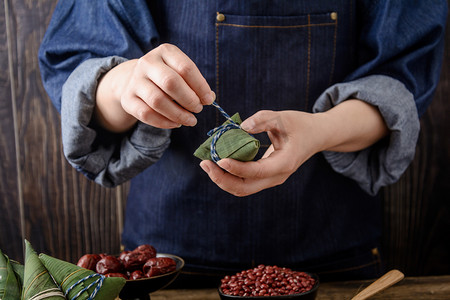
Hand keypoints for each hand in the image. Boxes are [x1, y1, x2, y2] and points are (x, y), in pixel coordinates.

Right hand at [95, 43, 214, 131]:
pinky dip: (164, 122)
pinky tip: (176, 123)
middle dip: (189, 99)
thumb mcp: (181, 73)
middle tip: (198, 109)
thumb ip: (196, 84)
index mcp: (165, 52)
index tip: (208, 100)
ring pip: (158, 101)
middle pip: (170, 82)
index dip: (200, 86)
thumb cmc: (166, 76)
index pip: (185, 68)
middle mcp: (147, 62)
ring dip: (178, 114)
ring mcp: (135, 81)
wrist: (136, 80)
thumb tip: (209, 98)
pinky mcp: (127, 99)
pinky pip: (146, 114)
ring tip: (190, 120)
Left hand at [200, 100, 387, 196]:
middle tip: (205, 163)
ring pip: (242, 189)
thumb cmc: (300, 125)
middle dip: (222, 179)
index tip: (220, 158)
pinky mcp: (265, 177)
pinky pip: (244, 182)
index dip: (237, 168)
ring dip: (222, 179)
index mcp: (285, 163)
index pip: (257, 172)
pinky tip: (217, 162)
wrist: (315, 136)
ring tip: (206, 164)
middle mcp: (277, 176)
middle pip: (245, 188)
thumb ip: (263, 120)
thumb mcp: (284, 117)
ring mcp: (271, 179)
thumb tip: (241, 127)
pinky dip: (228, 176)